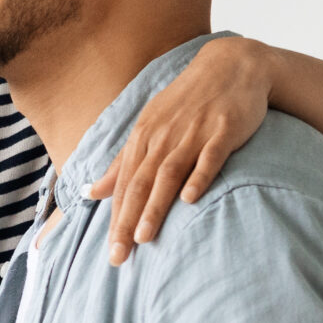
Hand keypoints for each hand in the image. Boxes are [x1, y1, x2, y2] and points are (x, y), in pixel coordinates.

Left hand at [87, 35, 274, 265]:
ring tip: (145, 238)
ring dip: (154, 206)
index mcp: (143, 137)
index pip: (124, 185)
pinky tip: (190, 200)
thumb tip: (90, 192)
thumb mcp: (150, 128)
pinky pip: (209, 157)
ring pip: (167, 174)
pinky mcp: (223, 130)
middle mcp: (163, 136)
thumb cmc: (187, 103)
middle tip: (120, 256)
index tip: (111, 252)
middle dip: (127, 221)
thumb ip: (122, 163)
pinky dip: (199, 177)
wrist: (231, 65)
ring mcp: (193, 132)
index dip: (115, 219)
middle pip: (139, 183)